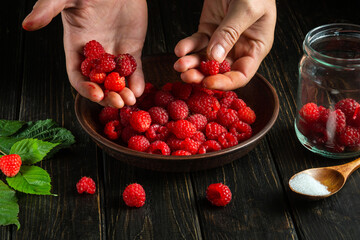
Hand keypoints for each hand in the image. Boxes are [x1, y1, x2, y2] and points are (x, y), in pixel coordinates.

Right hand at [22, 0, 147, 107]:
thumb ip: (48, 9)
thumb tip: (27, 24)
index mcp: (76, 48)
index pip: (78, 76)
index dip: (86, 87)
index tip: (97, 94)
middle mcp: (95, 56)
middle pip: (99, 84)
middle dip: (108, 96)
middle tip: (118, 102)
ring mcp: (114, 55)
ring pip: (118, 81)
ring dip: (123, 93)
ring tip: (130, 99)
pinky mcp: (131, 51)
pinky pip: (135, 71)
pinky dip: (137, 81)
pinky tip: (140, 90)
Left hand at [174, 0, 275, 89]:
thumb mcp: (246, 8)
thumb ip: (231, 32)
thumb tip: (215, 58)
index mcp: (255, 48)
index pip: (241, 74)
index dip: (225, 82)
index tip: (208, 82)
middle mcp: (239, 48)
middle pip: (220, 71)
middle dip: (202, 75)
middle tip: (187, 76)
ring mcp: (222, 40)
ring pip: (205, 59)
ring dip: (191, 64)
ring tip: (179, 65)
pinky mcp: (208, 30)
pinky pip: (196, 43)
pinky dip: (187, 47)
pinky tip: (179, 49)